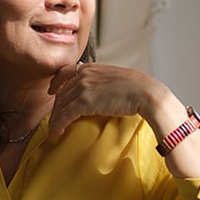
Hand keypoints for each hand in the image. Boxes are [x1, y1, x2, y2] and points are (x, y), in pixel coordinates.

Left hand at [48, 62, 199, 177]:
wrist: (147, 93)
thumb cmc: (139, 89)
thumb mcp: (119, 79)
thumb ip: (107, 82)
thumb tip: (106, 91)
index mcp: (93, 67)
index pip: (66, 71)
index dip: (56, 82)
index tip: (52, 91)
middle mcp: (85, 75)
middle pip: (62, 91)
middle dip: (56, 106)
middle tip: (55, 118)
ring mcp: (84, 87)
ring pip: (60, 104)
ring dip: (55, 118)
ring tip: (55, 129)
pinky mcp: (85, 102)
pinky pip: (64, 115)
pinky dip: (58, 124)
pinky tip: (58, 132)